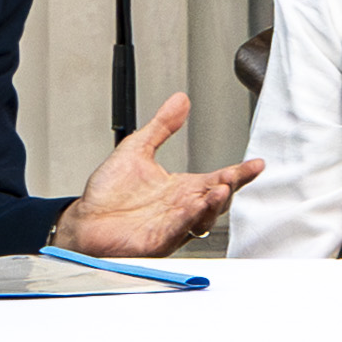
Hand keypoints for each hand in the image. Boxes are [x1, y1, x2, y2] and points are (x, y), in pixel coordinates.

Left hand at [50, 93, 264, 257]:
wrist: (84, 222)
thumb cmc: (108, 196)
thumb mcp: (138, 149)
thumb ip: (162, 127)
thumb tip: (180, 100)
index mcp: (181, 189)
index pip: (217, 179)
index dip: (239, 172)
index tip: (257, 164)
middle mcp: (181, 209)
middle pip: (216, 199)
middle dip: (229, 187)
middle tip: (236, 175)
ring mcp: (171, 226)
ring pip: (202, 217)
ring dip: (213, 204)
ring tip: (222, 188)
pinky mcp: (157, 240)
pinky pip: (177, 230)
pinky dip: (188, 218)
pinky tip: (194, 206)